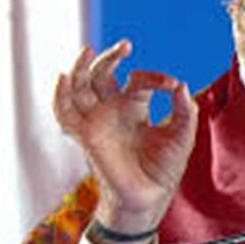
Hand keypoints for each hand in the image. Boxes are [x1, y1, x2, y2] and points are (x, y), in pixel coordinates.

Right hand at [54, 40, 197, 243]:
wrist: (150, 197)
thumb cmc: (165, 168)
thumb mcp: (183, 135)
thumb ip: (184, 110)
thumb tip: (182, 86)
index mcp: (135, 108)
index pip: (138, 80)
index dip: (155, 78)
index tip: (173, 86)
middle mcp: (113, 111)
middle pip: (101, 75)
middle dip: (110, 57)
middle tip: (126, 45)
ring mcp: (98, 122)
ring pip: (79, 87)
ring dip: (80, 67)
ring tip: (88, 50)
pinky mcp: (87, 135)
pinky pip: (65, 113)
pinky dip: (60, 95)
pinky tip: (64, 78)